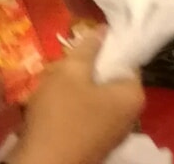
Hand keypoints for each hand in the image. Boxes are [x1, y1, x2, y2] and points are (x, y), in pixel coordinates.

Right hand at [17, 28, 142, 163]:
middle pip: (105, 78)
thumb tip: (103, 30)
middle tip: (53, 69)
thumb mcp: (70, 73)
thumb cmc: (60, 115)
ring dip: (65, 88)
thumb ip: (88, 48)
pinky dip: (63, 108)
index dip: (102, 48)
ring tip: (42, 88)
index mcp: (132, 95)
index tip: (78, 46)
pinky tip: (41, 106)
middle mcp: (128, 115)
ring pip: (88, 96)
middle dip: (77, 70)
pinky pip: (80, 115)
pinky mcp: (91, 143)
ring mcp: (109, 132)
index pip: (125, 59)